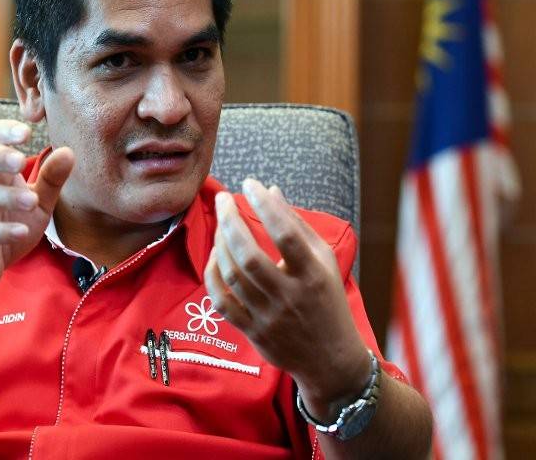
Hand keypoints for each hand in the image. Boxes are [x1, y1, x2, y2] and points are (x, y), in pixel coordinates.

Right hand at [0, 119, 73, 294]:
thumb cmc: (9, 223)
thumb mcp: (39, 202)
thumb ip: (51, 179)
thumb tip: (68, 151)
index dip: (1, 130)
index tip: (27, 132)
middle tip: (20, 160)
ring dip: (5, 196)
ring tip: (32, 201)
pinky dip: (0, 231)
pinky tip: (22, 231)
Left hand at [204, 179, 369, 419]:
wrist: (330, 360)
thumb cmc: (327, 300)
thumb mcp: (324, 261)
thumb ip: (297, 224)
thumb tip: (270, 190)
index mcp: (313, 276)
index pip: (286, 235)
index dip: (265, 206)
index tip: (250, 183)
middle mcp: (290, 296)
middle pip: (250, 256)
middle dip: (231, 221)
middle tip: (223, 199)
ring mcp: (268, 317)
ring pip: (233, 275)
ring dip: (220, 243)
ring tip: (221, 223)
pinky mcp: (252, 332)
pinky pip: (222, 301)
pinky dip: (213, 275)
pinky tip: (214, 255)